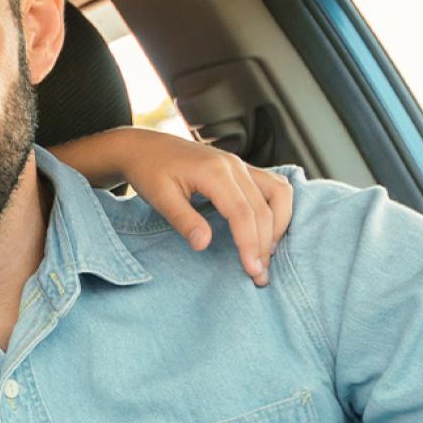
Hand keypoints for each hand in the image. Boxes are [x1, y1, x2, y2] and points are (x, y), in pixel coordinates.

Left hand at [111, 130, 291, 285]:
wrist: (143, 147)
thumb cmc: (148, 170)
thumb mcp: (159, 198)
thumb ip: (183, 220)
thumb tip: (203, 244)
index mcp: (214, 172)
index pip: (243, 213)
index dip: (250, 244)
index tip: (252, 271)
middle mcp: (234, 165)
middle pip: (263, 208)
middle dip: (266, 244)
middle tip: (260, 275)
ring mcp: (240, 164)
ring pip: (278, 193)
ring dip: (279, 225)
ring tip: (267, 253)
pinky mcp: (241, 168)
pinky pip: (273, 186)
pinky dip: (277, 209)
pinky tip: (268, 230)